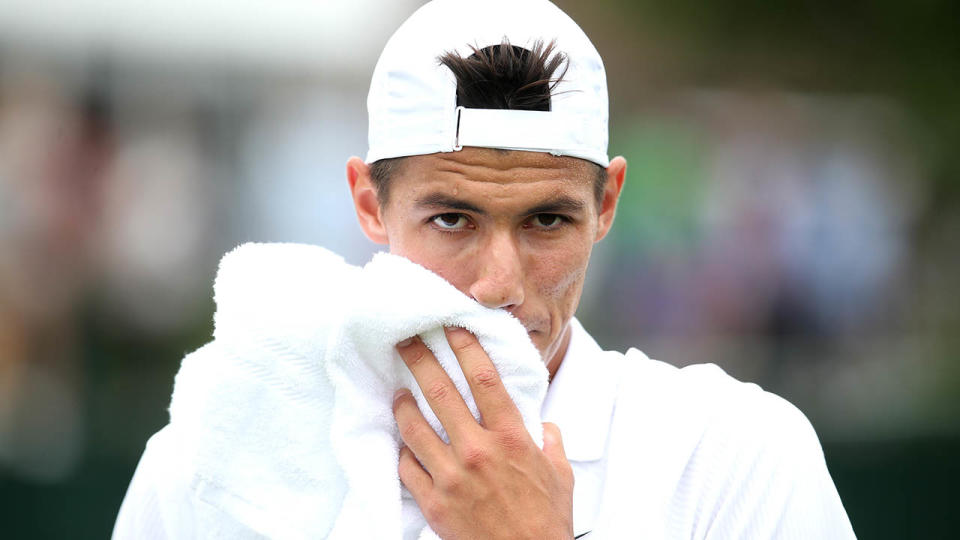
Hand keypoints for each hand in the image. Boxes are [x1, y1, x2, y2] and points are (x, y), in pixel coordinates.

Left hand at [394, 327, 573, 539]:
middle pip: (441, 393)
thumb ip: (550, 443)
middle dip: (420, 361)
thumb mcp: (560, 475)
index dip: (465, 347)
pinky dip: (404, 451)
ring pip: (415, 427)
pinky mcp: (433, 503)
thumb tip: (546, 427)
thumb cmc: (545, 523)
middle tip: (406, 342)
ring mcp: (451, 477)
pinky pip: (408, 467)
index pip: (485, 379)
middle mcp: (478, 450)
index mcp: (512, 438)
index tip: (451, 327)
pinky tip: (404, 442)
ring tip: (399, 392)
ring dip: (403, 404)